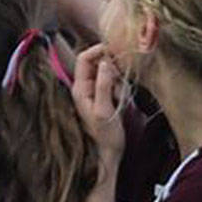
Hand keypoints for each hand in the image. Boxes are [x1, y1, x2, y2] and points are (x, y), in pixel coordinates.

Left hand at [71, 44, 126, 164]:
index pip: (84, 58)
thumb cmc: (106, 134)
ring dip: (118, 82)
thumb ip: (104, 85)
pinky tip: (121, 103)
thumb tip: (105, 62)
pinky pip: (116, 82)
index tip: (115, 52)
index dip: (97, 51)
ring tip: (119, 101)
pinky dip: (121, 89)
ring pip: (110, 72)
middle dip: (112, 71)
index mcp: (80, 88)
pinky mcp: (106, 94)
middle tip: (119, 86)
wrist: (110, 151)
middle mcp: (86, 86)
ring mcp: (96, 90)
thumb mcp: (104, 110)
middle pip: (99, 63)